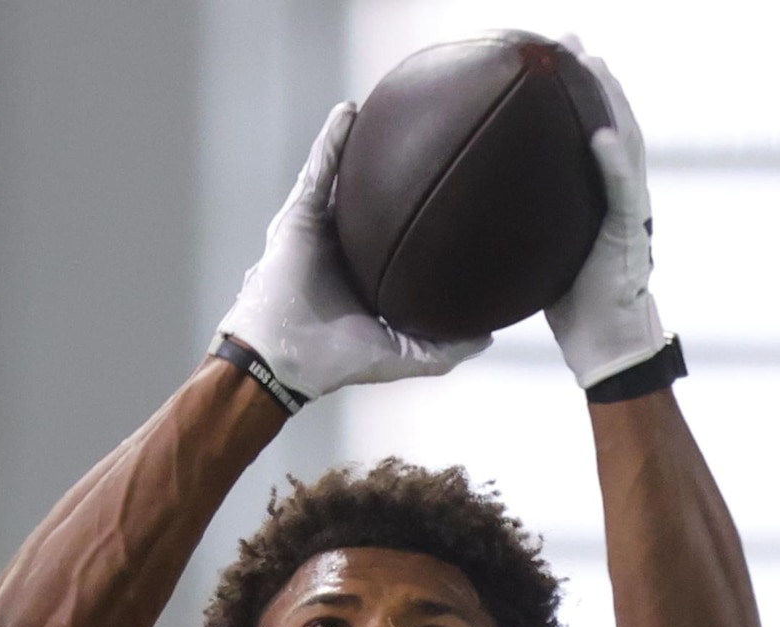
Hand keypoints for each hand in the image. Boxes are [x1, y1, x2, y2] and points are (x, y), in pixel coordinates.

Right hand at [213, 104, 489, 405]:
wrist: (288, 357)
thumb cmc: (338, 362)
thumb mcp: (406, 355)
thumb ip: (447, 348)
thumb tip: (491, 336)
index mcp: (368, 274)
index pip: (398, 235)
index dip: (421, 214)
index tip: (453, 191)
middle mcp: (346, 248)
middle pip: (374, 200)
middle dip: (393, 171)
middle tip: (426, 141)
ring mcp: (321, 229)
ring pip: (345, 177)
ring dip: (360, 143)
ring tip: (386, 110)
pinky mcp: (299, 217)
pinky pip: (318, 172)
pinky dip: (331, 141)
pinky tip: (348, 113)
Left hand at [548, 39, 671, 389]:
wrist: (603, 347)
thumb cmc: (571, 307)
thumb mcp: (536, 256)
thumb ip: (518, 228)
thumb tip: (465, 210)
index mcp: (596, 196)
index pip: (586, 132)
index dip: (571, 95)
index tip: (549, 58)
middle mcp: (618, 194)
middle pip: (609, 122)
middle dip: (591, 79)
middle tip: (567, 41)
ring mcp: (630, 210)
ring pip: (625, 142)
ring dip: (610, 101)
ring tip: (591, 65)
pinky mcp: (632, 234)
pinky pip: (624, 191)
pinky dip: (614, 161)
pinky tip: (598, 134)